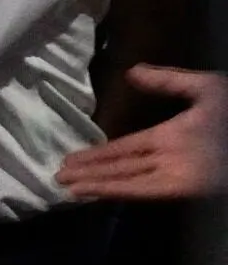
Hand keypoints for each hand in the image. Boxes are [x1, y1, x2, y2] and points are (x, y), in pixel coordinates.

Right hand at [57, 65, 227, 200]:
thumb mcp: (206, 89)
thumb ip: (168, 82)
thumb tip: (131, 72)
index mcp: (171, 136)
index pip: (126, 147)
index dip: (99, 152)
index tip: (72, 156)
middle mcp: (167, 158)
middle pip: (120, 167)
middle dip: (90, 171)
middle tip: (57, 175)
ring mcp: (174, 175)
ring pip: (126, 181)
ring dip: (96, 184)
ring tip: (65, 186)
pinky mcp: (182, 188)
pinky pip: (143, 189)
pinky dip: (117, 191)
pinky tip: (95, 191)